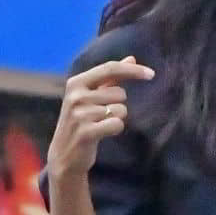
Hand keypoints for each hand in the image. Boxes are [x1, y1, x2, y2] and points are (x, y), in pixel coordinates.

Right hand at [47, 56, 154, 183]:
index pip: (110, 69)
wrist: (64, 155)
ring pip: (120, 110)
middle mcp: (76, 96)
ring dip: (116, 119)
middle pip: (119, 93)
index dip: (132, 70)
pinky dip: (115, 129)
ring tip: (99, 126)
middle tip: (101, 117)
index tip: (152, 74)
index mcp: (76, 83)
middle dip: (118, 105)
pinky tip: (101, 134)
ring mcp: (79, 114)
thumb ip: (111, 78)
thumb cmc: (81, 123)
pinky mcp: (86, 132)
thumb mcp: (91, 97)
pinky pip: (117, 124)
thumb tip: (132, 58)